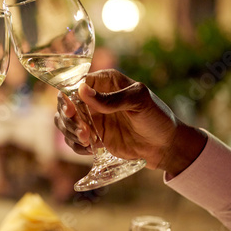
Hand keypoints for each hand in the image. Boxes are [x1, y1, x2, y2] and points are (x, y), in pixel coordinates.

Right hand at [54, 69, 206, 174]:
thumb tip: (82, 91)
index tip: (71, 110)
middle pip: (65, 104)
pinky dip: (76, 146)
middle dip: (68, 119)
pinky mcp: (93, 137)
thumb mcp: (138, 101)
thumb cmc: (157, 117)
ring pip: (65, 123)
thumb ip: (111, 98)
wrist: (166, 146)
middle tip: (83, 132)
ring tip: (88, 141)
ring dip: (70, 133)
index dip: (67, 96)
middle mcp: (94, 98)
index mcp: (104, 82)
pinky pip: (74, 140)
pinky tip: (90, 149)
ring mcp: (92, 118)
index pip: (75, 83)